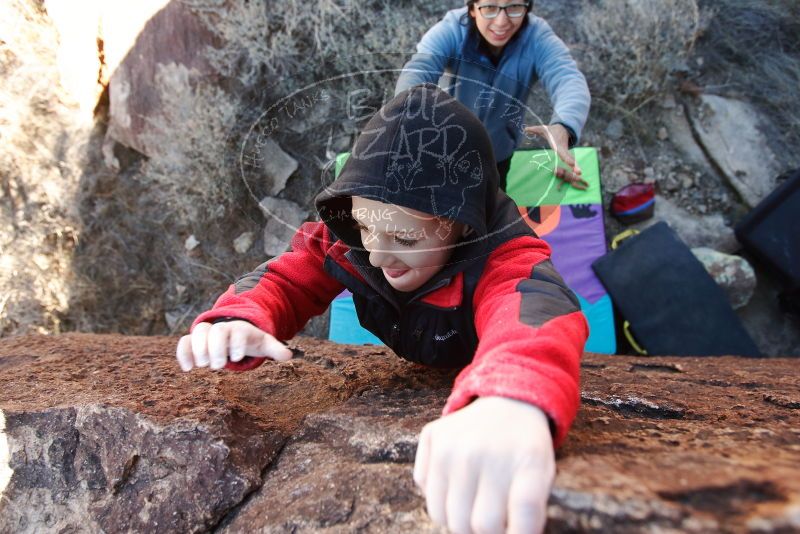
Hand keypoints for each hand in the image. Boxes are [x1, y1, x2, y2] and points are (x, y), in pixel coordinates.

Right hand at [176, 320, 292, 370]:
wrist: (234, 330)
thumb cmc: (250, 339)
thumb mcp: (263, 342)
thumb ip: (275, 348)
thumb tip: (289, 356)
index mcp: (240, 329)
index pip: (237, 331)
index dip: (236, 343)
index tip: (237, 358)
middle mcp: (222, 328)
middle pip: (215, 331)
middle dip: (215, 348)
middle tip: (218, 366)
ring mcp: (207, 333)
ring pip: (198, 333)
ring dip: (198, 349)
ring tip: (202, 366)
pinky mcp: (194, 341)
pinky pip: (185, 342)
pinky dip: (183, 354)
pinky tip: (187, 369)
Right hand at [414, 397, 555, 533]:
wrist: (510, 402)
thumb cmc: (525, 451)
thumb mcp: (542, 477)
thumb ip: (528, 514)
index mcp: (528, 463)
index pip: (522, 520)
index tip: (512, 530)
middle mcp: (487, 452)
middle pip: (477, 526)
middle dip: (486, 531)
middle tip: (492, 517)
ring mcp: (454, 444)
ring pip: (443, 515)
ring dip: (458, 518)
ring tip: (473, 503)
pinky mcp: (432, 436)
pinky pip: (424, 490)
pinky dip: (438, 494)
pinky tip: (456, 479)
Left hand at [524, 124, 588, 189]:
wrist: (562, 128)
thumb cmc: (550, 130)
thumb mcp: (542, 129)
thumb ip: (534, 129)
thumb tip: (525, 129)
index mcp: (558, 145)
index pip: (563, 152)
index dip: (567, 158)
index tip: (572, 163)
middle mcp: (563, 149)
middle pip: (569, 158)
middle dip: (574, 165)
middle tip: (579, 172)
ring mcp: (565, 152)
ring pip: (571, 160)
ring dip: (575, 167)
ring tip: (579, 174)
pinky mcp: (565, 154)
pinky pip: (570, 161)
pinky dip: (574, 166)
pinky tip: (576, 173)